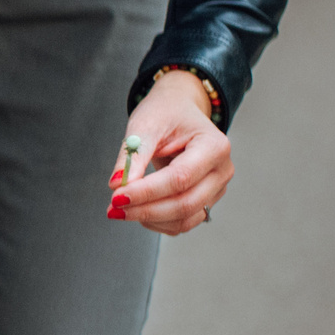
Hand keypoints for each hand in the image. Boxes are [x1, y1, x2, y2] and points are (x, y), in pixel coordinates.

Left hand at [108, 70, 231, 234]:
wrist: (179, 111)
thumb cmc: (166, 113)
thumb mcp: (145, 126)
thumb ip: (132, 156)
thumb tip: (118, 185)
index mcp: (214, 146)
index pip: (180, 178)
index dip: (147, 191)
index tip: (117, 196)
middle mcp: (222, 170)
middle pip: (185, 203)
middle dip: (145, 210)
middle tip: (113, 208)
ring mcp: (217, 188)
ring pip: (185, 219)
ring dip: (150, 219)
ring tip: (122, 209)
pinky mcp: (206, 200)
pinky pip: (183, 222)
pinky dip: (158, 222)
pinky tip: (138, 210)